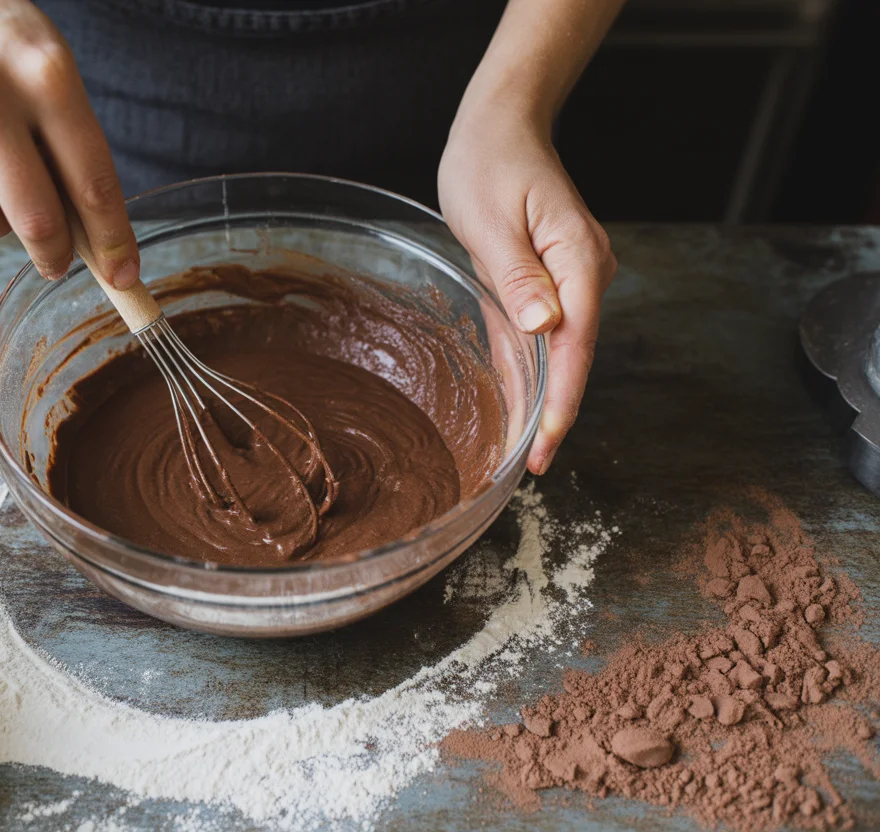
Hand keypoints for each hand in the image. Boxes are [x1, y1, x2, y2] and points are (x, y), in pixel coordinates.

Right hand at [0, 0, 138, 286]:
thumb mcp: (51, 70)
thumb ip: (71, 149)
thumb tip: (92, 238)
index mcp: (44, 73)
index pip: (91, 183)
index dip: (111, 241)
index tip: (123, 276)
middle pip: (35, 219)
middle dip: (56, 255)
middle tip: (59, 262)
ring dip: (2, 222)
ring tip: (0, 182)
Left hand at [438, 104, 615, 475]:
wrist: (500, 126)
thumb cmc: (490, 163)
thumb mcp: (492, 219)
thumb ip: (518, 276)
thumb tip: (546, 327)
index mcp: (578, 260)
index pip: (575, 345)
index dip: (561, 400)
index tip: (546, 444)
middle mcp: (584, 274)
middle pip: (572, 356)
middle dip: (553, 411)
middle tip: (529, 466)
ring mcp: (571, 279)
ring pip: (559, 351)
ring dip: (542, 397)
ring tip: (523, 450)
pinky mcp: (550, 281)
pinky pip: (540, 334)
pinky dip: (529, 369)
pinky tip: (517, 406)